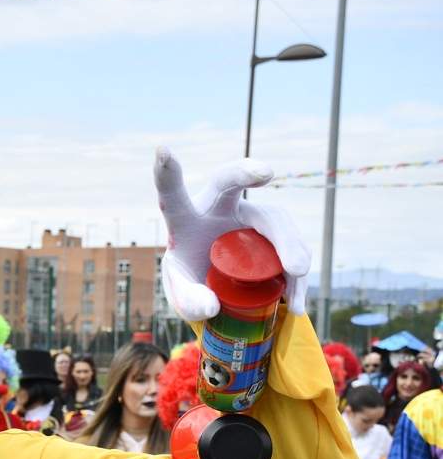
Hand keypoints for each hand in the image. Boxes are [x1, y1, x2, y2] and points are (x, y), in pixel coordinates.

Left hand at [154, 147, 309, 321]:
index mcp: (186, 218)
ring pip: (273, 218)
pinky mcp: (276, 234)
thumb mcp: (183, 293)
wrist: (220, 284)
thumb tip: (211, 307)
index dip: (166, 174)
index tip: (162, 151)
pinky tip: (297, 304)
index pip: (172, 194)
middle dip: (245, 172)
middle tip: (264, 172)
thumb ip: (189, 300)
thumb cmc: (192, 279)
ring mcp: (250, 217)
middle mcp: (219, 207)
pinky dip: (296, 276)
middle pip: (231, 183)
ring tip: (296, 274)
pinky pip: (292, 246)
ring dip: (289, 242)